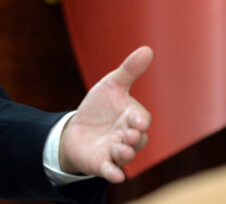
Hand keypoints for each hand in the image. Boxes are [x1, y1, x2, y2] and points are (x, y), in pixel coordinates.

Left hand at [58, 46, 152, 182]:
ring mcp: (115, 151)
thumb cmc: (99, 106)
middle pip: (136, 140)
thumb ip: (129, 70)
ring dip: (125, 154)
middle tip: (128, 135)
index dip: (139, 120)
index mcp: (131, 117)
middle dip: (133, 137)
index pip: (140, 120)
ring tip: (121, 150)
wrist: (77, 129)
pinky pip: (111, 171)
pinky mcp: (102, 164)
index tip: (137, 120)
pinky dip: (114, 173)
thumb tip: (147, 49)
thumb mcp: (111, 85)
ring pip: (125, 156)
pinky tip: (116, 176)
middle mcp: (127, 136)